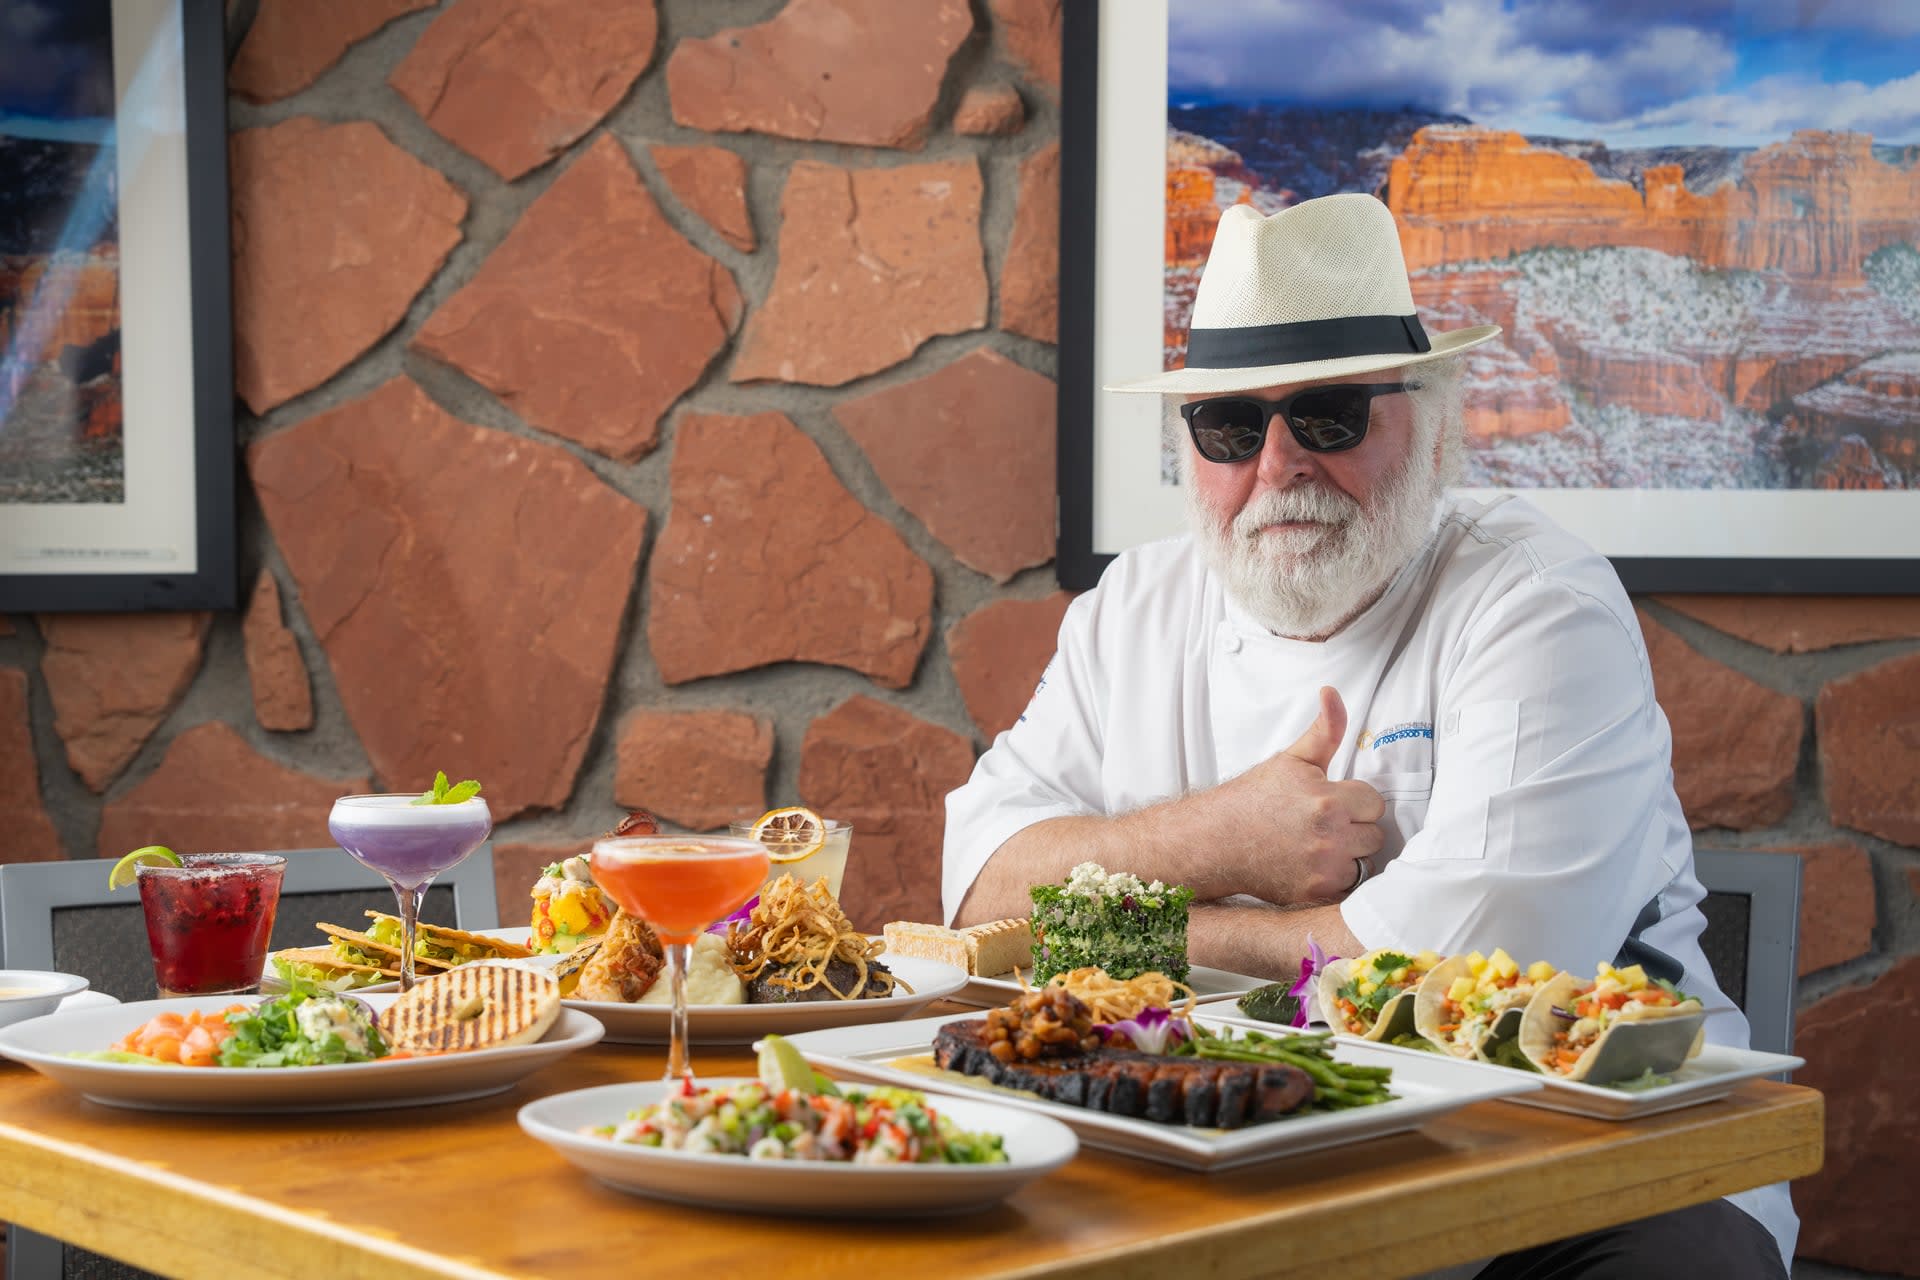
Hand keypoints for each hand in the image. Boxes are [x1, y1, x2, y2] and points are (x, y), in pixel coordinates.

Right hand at [1182, 686, 1386, 904]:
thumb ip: (1324, 730)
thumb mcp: (1291, 759)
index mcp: (1328, 800)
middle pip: (1374, 835)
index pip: (1373, 802)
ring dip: (1350, 856)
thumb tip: (1333, 693)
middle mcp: (1329, 837)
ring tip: (1320, 845)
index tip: (1332, 802)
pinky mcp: (1315, 893)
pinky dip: (1338, 880)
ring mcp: (1323, 869)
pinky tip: (1315, 866)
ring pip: (1365, 862)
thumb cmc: (1253, 799)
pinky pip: (1349, 888)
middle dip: (1354, 828)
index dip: (1353, 801)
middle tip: (1324, 824)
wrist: (1216, 841)